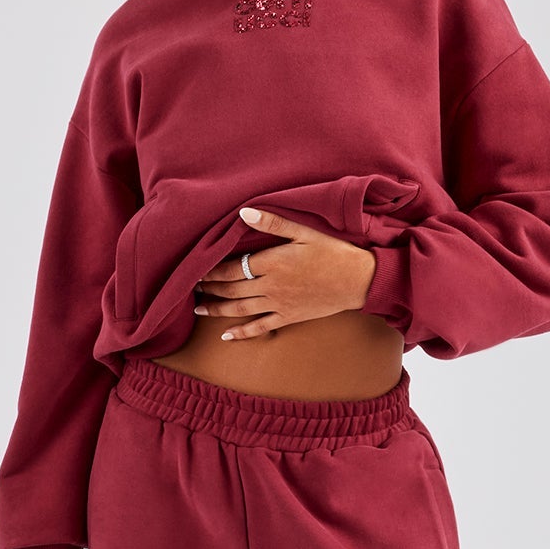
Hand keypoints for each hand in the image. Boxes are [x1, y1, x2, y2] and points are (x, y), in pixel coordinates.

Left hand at [193, 206, 378, 340]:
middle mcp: (270, 286)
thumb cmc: (332, 251)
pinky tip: (226, 335)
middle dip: (210, 288)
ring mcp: (278, 304)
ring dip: (217, 309)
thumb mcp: (303, 231)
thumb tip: (242, 213)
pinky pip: (260, 328)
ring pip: (240, 309)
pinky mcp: (288, 317)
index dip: (211, 270)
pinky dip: (241, 333)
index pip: (232, 267)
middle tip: (192, 288)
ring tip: (199, 308)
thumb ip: (272, 222)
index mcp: (271, 262)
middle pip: (231, 289)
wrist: (357, 280)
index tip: (196, 269)